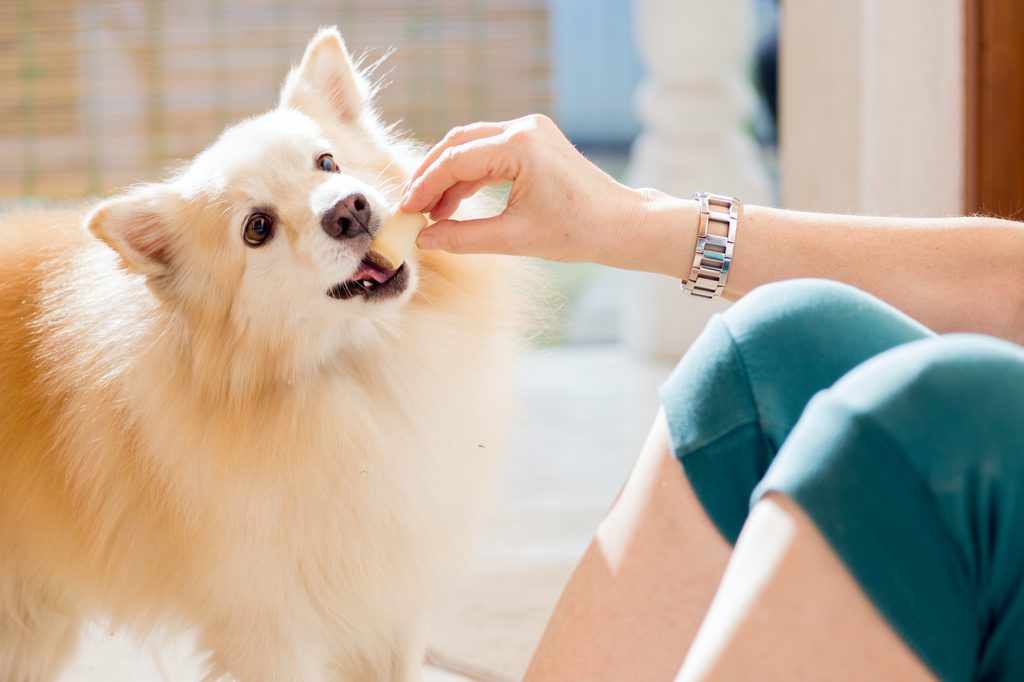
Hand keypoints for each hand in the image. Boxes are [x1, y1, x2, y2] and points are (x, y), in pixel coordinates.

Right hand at [401, 115, 659, 267]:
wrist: (622, 225)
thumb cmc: (577, 232)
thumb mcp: (514, 239)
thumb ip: (464, 238)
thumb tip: (425, 240)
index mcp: (519, 145)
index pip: (455, 159)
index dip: (425, 186)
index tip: (406, 210)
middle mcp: (524, 129)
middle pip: (459, 143)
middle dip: (431, 175)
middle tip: (411, 206)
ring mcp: (531, 132)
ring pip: (473, 147)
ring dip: (450, 177)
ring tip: (431, 213)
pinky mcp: (536, 142)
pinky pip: (491, 154)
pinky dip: (471, 177)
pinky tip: (455, 204)